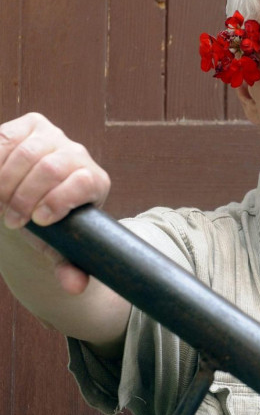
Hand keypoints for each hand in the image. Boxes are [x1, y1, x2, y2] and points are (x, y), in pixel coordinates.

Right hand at [0, 113, 110, 292]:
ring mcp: (53, 136)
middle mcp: (78, 154)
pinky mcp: (27, 126)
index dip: (60, 200)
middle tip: (13, 220)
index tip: (40, 221)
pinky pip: (6, 138)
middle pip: (52, 167)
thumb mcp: (61, 246)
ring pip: (27, 152)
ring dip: (6, 182)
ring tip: (0, 203)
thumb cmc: (50, 224)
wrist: (32, 197)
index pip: (84, 182)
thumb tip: (74, 287)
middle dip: (26, 197)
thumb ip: (69, 267)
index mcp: (95, 181)